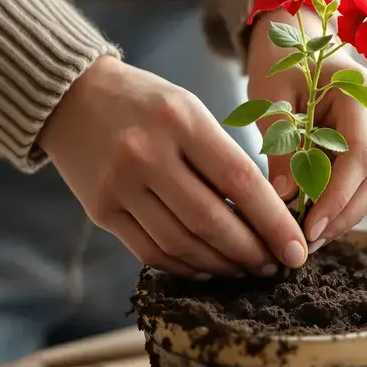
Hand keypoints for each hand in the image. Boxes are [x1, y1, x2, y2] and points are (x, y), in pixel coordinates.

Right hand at [38, 57, 306, 278]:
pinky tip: (207, 268)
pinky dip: (185, 266)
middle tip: (274, 266)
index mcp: (181, 120)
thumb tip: (268, 215)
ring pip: (182, 243)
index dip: (274, 222)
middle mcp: (148, 153)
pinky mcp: (100, 210)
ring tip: (246, 269)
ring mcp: (120, 185)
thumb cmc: (145, 103)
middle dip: (251, 252)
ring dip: (221, 265)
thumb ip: (223, 157)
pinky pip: (150, 251)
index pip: (240, 180)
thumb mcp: (190, 110)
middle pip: (211, 221)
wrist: (70, 96)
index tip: (296, 249)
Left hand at [247, 12, 366, 252]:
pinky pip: (357, 181)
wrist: (291, 30)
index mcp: (360, 92)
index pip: (360, 156)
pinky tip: (309, 220)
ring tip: (304, 239)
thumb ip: (281, 145)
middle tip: (304, 243)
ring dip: (341, 215)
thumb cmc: (278, 55)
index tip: (308, 228)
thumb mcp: (272, 96)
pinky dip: (337, 204)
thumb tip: (284, 199)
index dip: (337, 197)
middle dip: (341, 215)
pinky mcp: (360, 142)